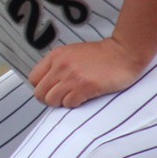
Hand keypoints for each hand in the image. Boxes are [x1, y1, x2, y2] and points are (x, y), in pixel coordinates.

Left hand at [28, 38, 145, 107]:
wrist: (123, 53)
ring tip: (74, 97)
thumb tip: (47, 84)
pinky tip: (84, 97)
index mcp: (55, 57)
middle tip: (63, 97)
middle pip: (40, 93)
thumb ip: (57, 66)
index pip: (33, 79)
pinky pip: (69, 104)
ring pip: (52, 101)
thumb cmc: (100, 56)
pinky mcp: (85, 86)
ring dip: (62, 103)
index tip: (52, 90)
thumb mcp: (72, 53)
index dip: (41, 88)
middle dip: (49, 99)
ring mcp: (72, 76)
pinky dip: (74, 104)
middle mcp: (60, 66)